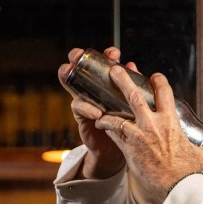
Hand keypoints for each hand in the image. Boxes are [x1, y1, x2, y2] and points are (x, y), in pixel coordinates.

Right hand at [58, 47, 133, 178]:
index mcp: (108, 84)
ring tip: (69, 71)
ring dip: (70, 76)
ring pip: (73, 85)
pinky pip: (79, 108)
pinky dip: (87, 108)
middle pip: (82, 69)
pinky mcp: (81, 116)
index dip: (108, 55)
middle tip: (77, 54)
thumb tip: (133, 66)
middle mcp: (94, 90)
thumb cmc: (127, 125)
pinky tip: (96, 111)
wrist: (118, 150)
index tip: (114, 53)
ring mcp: (85, 101)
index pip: (105, 64)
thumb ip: (132, 86)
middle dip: (77, 58)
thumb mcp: (132, 105)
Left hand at [95, 61, 202, 195]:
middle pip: (134, 96)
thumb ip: (202, 148)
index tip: (153, 77)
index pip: (164, 92)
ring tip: (98, 102)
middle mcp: (153, 124)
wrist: (175, 186)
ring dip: (106, 108)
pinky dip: (106, 126)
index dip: (157, 81)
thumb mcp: (200, 155)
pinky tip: (101, 123)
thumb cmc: (188, 171)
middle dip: (123, 80)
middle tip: (115, 70)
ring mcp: (138, 136)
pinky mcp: (128, 148)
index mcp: (171, 120)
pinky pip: (113, 133)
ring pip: (117, 115)